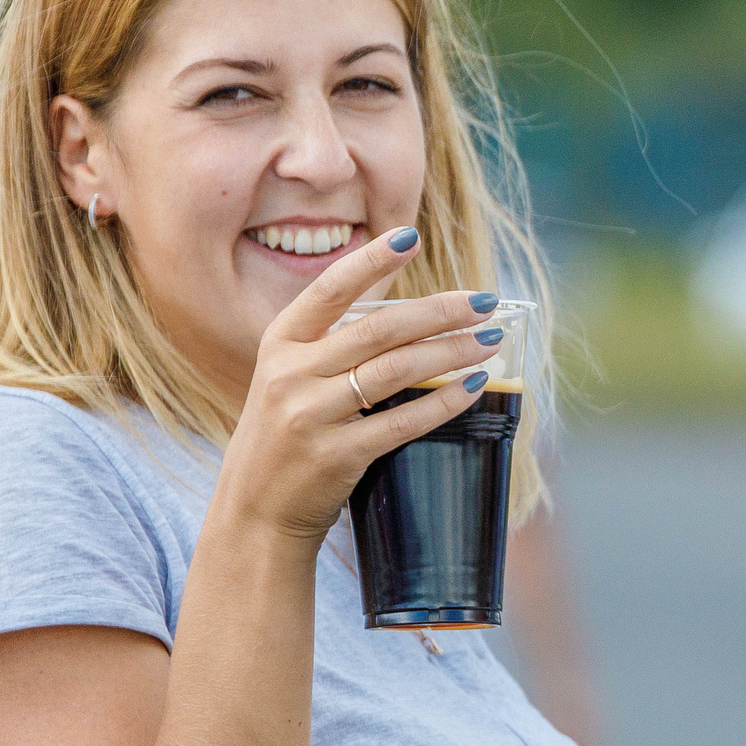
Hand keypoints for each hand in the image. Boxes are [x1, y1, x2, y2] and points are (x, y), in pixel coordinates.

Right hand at [216, 225, 506, 542]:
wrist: (255, 509)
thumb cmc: (286, 434)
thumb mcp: (290, 378)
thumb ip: (335, 345)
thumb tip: (413, 314)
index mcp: (281, 343)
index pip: (330, 289)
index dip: (371, 260)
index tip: (410, 236)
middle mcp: (291, 373)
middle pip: (380, 328)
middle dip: (440, 311)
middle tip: (484, 302)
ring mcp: (311, 415)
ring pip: (397, 370)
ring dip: (452, 352)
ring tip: (489, 341)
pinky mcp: (337, 455)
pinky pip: (403, 421)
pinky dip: (444, 403)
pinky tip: (474, 388)